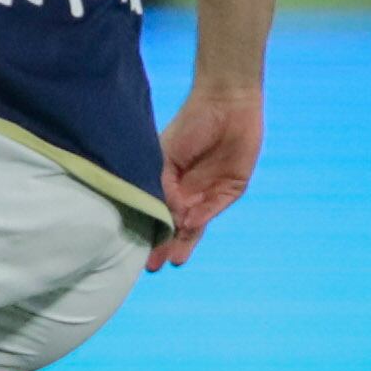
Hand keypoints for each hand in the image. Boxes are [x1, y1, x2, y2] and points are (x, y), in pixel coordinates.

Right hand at [148, 83, 263, 269]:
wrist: (225, 104)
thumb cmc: (191, 124)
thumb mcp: (167, 156)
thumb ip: (165, 187)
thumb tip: (169, 215)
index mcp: (171, 181)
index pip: (160, 211)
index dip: (151, 230)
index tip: (138, 251)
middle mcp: (190, 190)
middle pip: (177, 223)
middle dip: (166, 243)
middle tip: (154, 265)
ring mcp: (211, 190)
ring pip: (196, 222)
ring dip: (185, 240)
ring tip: (173, 260)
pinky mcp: (232, 188)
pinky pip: (215, 207)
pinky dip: (202, 217)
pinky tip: (188, 229)